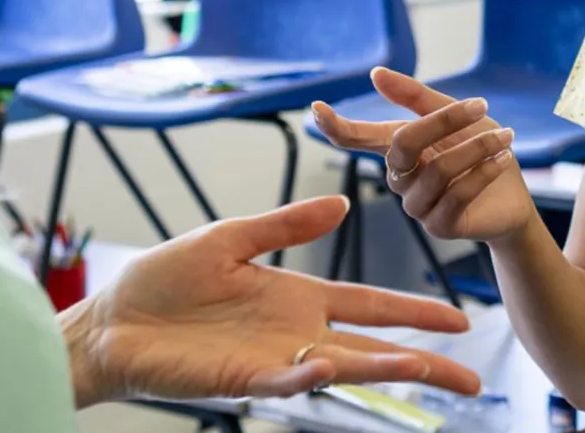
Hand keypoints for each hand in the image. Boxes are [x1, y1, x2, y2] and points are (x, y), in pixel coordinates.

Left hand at [62, 195, 481, 406]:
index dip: (414, 313)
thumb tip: (342, 205)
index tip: (460, 320)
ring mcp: (274, 359)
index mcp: (299, 297)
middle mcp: (297, 333)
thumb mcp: (230, 238)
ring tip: (426, 370)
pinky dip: (310, 377)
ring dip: (384, 370)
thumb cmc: (164, 281)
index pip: (371, 305)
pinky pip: (286, 379)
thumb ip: (286, 224)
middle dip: (425, 362)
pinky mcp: (242, 378)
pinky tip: (331, 368)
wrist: (112, 320)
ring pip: (343, 368)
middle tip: (473, 377)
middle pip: (374, 349)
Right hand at [312, 67, 535, 242]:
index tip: (316, 108)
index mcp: (398, 149)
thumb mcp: (455, 116)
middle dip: (442, 122)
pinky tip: (502, 159)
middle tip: (479, 105)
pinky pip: (456, 196)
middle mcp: (400, 178)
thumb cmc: (479, 151)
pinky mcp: (439, 226)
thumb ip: (416, 97)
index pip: (358, 138)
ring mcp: (416, 205)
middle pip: (403, 145)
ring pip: (437, 171)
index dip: (336, 126)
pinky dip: (482, 173)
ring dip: (476, 149)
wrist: (512, 197)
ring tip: (505, 137)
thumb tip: (375, 74)